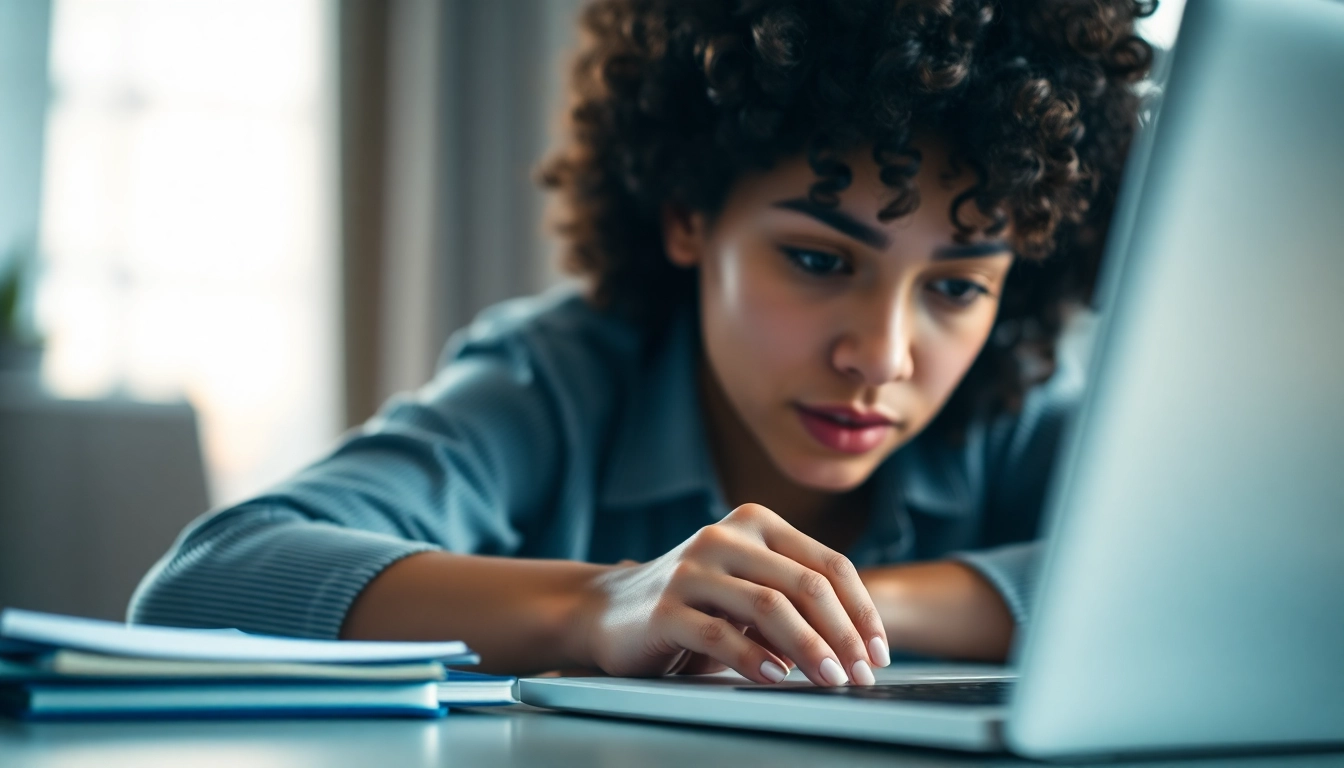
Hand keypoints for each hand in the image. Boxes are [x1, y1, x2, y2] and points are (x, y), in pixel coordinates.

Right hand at [570, 503, 890, 685]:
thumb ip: (792, 599)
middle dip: (844, 634)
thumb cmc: (693, 604)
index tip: (878, 652)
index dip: (862, 611)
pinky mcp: (665, 608)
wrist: (607, 610)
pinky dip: (754, 659)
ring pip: (769, 607)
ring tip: (830, 679)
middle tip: (861, 674)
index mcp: (756, 524)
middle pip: (806, 585)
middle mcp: (726, 537)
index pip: (829, 565)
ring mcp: (692, 569)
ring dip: (809, 648)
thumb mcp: (747, 589)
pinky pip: (720, 634)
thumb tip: (857, 644)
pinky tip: (776, 679)